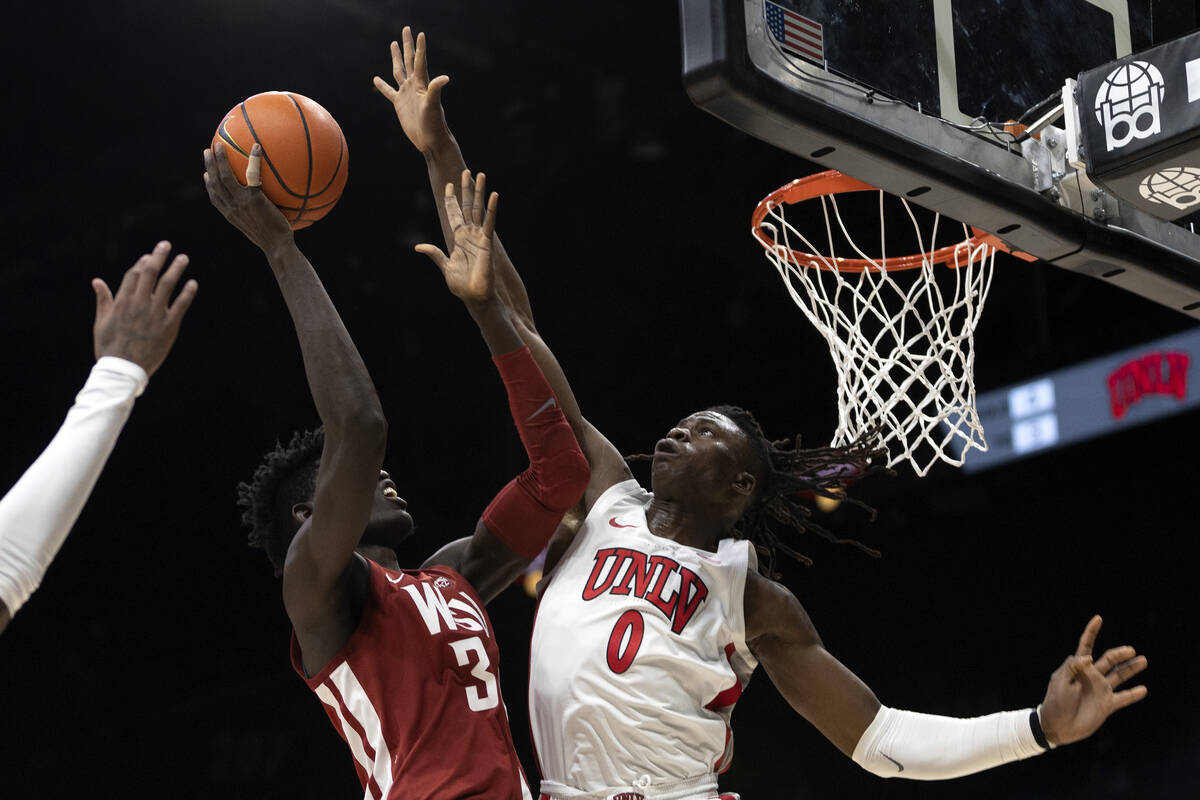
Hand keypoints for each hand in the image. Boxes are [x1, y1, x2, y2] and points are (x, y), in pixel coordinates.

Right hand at [92, 241, 197, 376]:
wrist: (123, 370)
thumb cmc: (109, 347)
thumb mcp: (101, 322)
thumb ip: (103, 300)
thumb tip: (97, 280)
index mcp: (122, 301)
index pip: (134, 275)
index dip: (142, 263)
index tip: (149, 256)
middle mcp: (139, 303)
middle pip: (150, 273)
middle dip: (158, 256)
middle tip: (166, 245)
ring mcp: (155, 313)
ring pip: (167, 285)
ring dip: (176, 269)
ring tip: (183, 258)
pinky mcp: (169, 326)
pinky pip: (180, 305)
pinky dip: (187, 293)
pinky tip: (193, 283)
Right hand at [203, 142, 292, 253]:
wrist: (278, 247)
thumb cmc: (274, 241)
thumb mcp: (259, 230)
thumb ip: (256, 217)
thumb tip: (264, 210)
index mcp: (231, 215)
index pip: (214, 198)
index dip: (208, 185)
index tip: (206, 175)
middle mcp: (231, 207)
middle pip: (214, 182)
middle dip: (209, 165)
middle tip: (208, 151)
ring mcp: (241, 202)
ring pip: (224, 176)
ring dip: (220, 159)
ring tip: (219, 145)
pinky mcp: (254, 199)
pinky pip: (251, 174)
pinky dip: (253, 159)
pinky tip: (257, 148)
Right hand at [372, 27, 450, 153]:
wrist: (430, 140)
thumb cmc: (434, 124)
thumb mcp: (433, 106)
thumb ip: (436, 90)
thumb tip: (446, 77)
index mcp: (422, 84)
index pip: (419, 62)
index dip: (419, 48)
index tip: (420, 33)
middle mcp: (414, 86)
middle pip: (408, 60)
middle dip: (407, 45)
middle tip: (406, 29)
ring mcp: (406, 94)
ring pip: (398, 71)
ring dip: (396, 58)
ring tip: (393, 43)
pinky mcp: (400, 104)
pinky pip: (389, 92)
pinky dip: (383, 85)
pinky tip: (376, 78)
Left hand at [415, 170, 497, 304]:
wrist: (474, 296)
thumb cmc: (461, 284)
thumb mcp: (444, 266)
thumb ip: (434, 253)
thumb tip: (418, 246)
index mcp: (458, 238)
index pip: (454, 213)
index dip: (451, 199)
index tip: (449, 185)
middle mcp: (469, 234)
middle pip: (467, 206)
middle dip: (466, 189)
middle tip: (466, 171)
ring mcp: (479, 236)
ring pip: (479, 209)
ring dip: (479, 192)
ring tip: (481, 175)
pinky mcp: (487, 242)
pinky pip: (490, 222)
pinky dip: (492, 209)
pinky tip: (494, 195)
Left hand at [1039, 615, 1147, 745]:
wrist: (1057, 726)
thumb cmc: (1055, 702)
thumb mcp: (1059, 682)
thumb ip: (1072, 667)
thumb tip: (1088, 656)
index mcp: (1078, 667)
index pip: (1086, 646)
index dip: (1091, 632)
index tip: (1098, 619)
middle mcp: (1092, 676)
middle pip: (1109, 660)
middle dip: (1120, 653)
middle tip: (1131, 650)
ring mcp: (1101, 690)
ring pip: (1119, 675)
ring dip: (1131, 668)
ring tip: (1143, 660)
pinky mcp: (1107, 704)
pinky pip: (1123, 698)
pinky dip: (1133, 694)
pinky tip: (1143, 689)